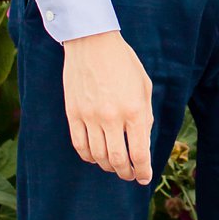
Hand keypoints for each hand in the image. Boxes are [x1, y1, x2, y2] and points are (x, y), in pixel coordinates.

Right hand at [62, 30, 152, 182]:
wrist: (92, 42)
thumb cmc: (123, 62)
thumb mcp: (144, 86)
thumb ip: (145, 115)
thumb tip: (143, 141)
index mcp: (134, 110)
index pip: (139, 153)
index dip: (143, 171)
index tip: (144, 177)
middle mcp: (111, 117)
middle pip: (118, 160)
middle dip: (127, 173)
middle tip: (130, 175)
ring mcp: (89, 116)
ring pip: (98, 156)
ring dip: (108, 166)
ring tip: (115, 166)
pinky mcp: (73, 113)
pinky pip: (80, 145)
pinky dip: (89, 156)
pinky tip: (96, 156)